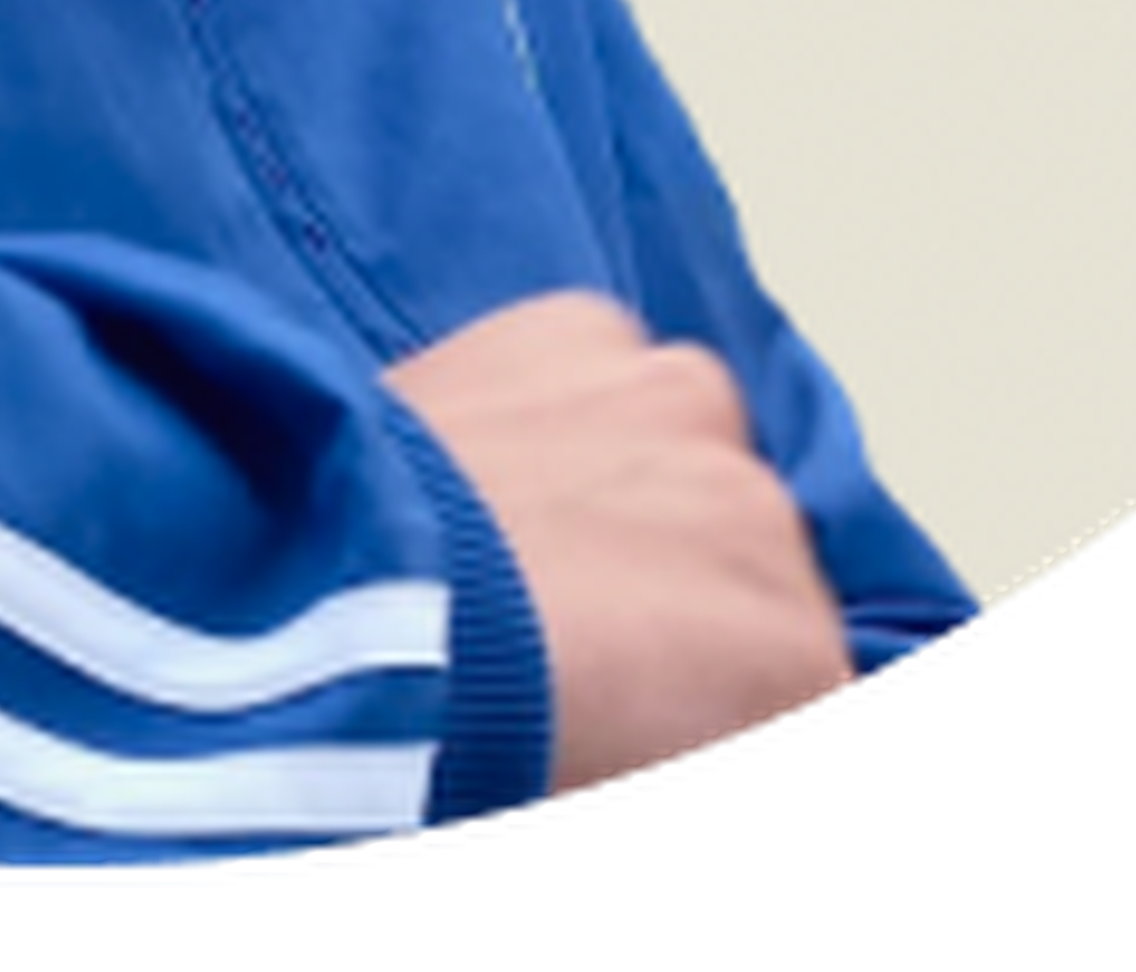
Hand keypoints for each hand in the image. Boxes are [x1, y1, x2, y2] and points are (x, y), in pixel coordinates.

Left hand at [387, 290, 857, 800]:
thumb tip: (643, 736)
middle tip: (577, 663)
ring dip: (639, 506)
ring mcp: (680, 403)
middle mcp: (770, 523)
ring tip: (526, 562)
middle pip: (752, 582)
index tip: (648, 733)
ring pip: (690, 462)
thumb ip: (659, 757)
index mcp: (797, 672)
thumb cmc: (464, 747)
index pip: (791, 703)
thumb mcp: (594, 806)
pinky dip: (566, 415)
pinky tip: (495, 472)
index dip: (710, 728)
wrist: (338, 620)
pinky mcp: (583, 329)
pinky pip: (604, 376)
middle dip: (686, 625)